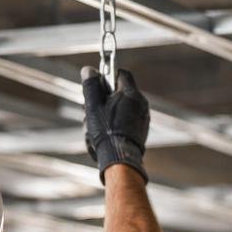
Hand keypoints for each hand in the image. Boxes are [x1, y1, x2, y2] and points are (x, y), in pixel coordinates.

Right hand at [82, 67, 149, 181]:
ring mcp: (142, 118)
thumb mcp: (93, 106)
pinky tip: (103, 136)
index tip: (96, 84)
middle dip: (101, 100)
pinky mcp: (140, 131)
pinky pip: (124, 121)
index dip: (106, 76)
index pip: (120, 73)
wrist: (120, 160)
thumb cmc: (107, 133)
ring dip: (104, 115)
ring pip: (119, 108)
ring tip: (94, 127)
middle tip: (89, 110)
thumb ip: (91, 86)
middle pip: (118, 93)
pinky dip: (113, 125)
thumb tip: (88, 70)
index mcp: (132, 94)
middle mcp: (141, 104)